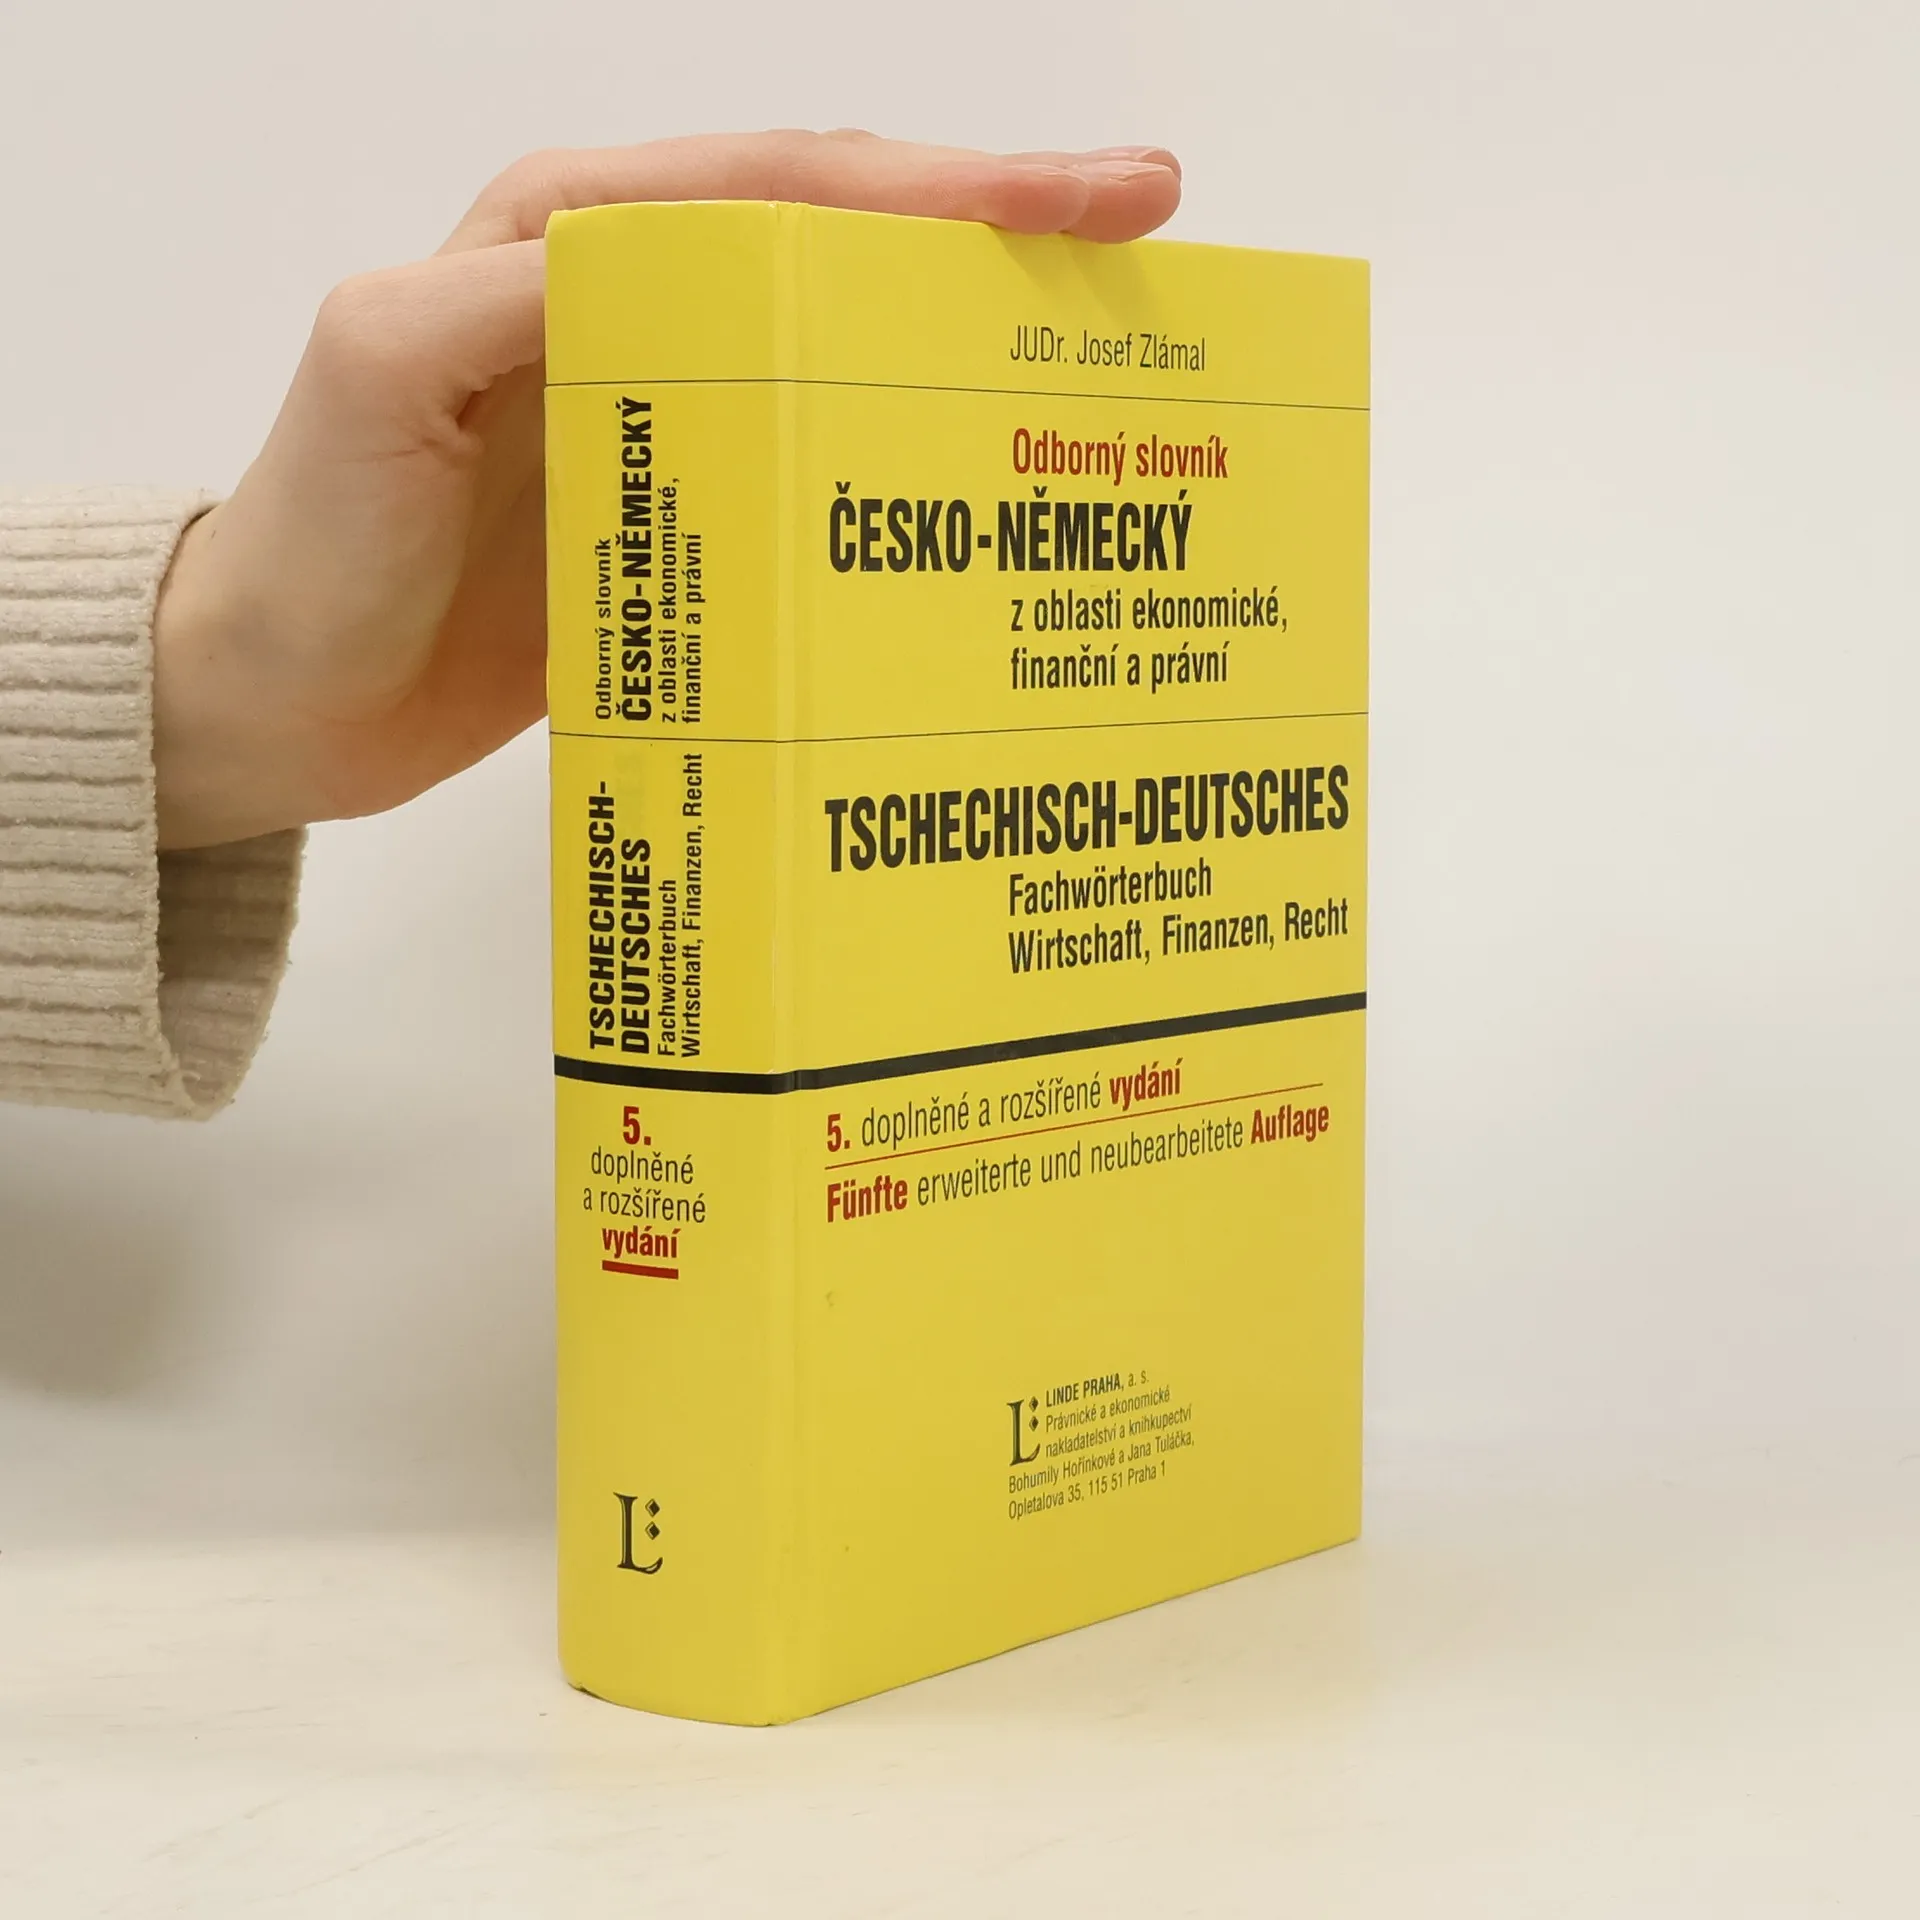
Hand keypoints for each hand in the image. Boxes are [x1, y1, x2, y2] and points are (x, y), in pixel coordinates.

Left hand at [151, 130, 1181, 848]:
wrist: (280, 695)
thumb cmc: (313, 533)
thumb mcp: (388, 369)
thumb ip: (522, 292)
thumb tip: (682, 260)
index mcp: (577, 238)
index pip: (789, 181)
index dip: (947, 181)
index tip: (1096, 198)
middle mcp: (638, 308)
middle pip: (846, 242)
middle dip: (998, 234)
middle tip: (1142, 242)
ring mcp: (669, 415)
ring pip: (848, 348)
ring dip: (971, 345)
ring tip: (1102, 364)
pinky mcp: (683, 515)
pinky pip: (816, 467)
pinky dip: (905, 471)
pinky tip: (981, 500)